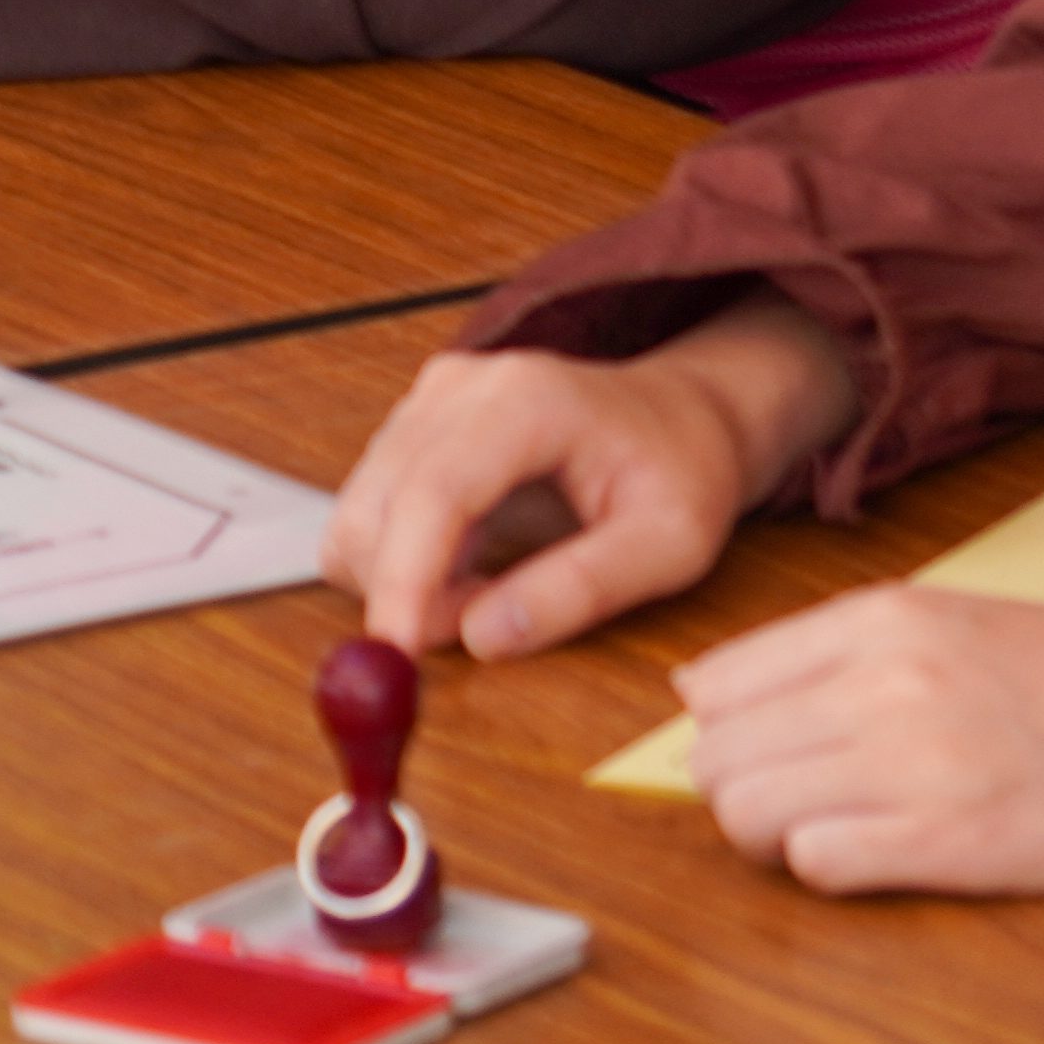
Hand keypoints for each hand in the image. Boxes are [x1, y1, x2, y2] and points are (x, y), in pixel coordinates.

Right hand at [326, 303, 858, 657]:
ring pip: (360, 512)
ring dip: (404, 579)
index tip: (397, 654)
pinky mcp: (412, 425)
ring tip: (491, 594)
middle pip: (378, 504)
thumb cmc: (683, 473)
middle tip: (479, 634)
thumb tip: (482, 638)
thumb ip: (581, 590)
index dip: (405, 576)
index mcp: (527, 402)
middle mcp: (460, 389)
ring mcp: (428, 401)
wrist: (678, 416)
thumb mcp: (669, 546)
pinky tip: (467, 568)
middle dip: (405, 591)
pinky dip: (402, 560)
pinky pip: (371, 508)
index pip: (435, 491)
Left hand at [679, 588, 1043, 896]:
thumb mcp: (963, 620)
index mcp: (883, 617)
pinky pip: (818, 864)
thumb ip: (845, 649)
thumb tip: (710, 692)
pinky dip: (829, 870)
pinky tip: (883, 857)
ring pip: (747, 813)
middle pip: (716, 754)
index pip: (714, 682)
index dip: (722, 730)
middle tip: (801, 803)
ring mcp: (916, 762)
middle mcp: (884, 680)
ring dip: (775, 835)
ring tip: (840, 830)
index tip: (762, 753)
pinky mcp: (956, 843)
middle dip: (739, 788)